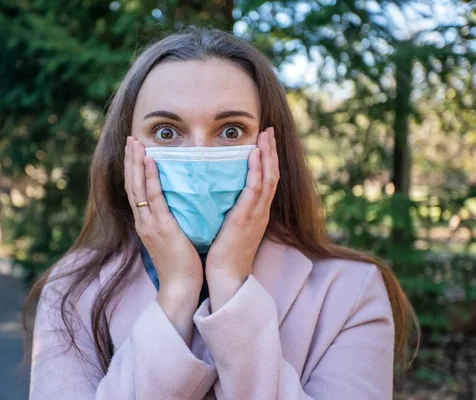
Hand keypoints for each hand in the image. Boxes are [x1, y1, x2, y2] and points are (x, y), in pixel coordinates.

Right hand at [124, 137, 202, 297]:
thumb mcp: (173, 238)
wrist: (180, 287)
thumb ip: (171, 220)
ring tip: (135, 144)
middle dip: (130, 161)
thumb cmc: (182, 264)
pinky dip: (150, 179)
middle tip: (131, 139)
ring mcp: (149, 224)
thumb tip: (178, 204)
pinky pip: (154, 199)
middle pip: (132, 185)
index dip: (134, 169)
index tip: (134, 150)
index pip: (136, 190)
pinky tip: (150, 162)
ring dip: (136, 164)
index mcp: (145, 223)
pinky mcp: (161, 227)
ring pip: (138, 188)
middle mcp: (143, 221)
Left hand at [205, 127, 279, 309]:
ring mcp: (256, 215)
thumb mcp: (230, 228)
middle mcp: (261, 211)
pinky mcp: (246, 219)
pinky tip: (254, 155)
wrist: (226, 277)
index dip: (267, 160)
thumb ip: (230, 211)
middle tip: (269, 130)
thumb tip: (220, 195)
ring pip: (268, 178)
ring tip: (266, 135)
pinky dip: (257, 171)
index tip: (264, 141)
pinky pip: (254, 190)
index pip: (266, 180)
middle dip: (271, 151)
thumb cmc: (224, 255)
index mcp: (257, 213)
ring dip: (268, 154)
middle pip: (272, 174)